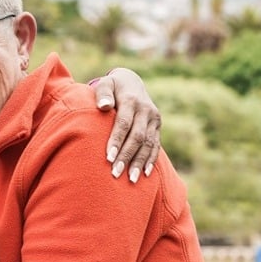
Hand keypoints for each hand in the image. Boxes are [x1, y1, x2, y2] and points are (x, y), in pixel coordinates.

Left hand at [93, 68, 161, 182]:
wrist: (132, 82)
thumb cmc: (112, 86)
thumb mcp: (106, 84)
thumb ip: (102, 93)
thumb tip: (104, 106)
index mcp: (131, 100)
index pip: (124, 124)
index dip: (117, 141)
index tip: (108, 158)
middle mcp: (146, 110)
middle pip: (137, 137)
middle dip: (127, 156)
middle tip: (115, 174)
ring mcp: (154, 119)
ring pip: (148, 144)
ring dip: (139, 162)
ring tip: (130, 180)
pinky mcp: (157, 126)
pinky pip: (156, 145)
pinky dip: (151, 160)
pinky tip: (144, 173)